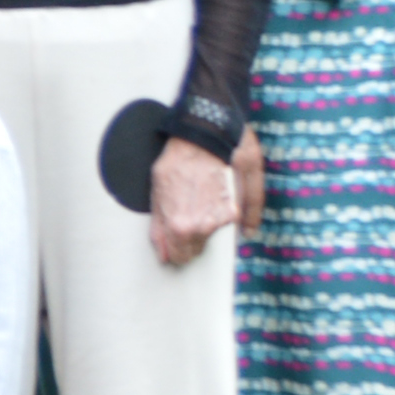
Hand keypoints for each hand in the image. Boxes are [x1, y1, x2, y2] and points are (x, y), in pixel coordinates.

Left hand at [150, 137, 237, 267]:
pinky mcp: (238, 208)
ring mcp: (223, 219)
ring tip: (201, 197)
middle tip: (187, 212)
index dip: (175, 250)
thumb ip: (160, 228)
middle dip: (191, 237)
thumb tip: (163, 252)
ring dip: (208, 222)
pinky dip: (226, 214)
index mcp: (180, 226)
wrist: (206, 138)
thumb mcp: (156, 193)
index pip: (179, 257)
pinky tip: (217, 196)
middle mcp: (203, 227)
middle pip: (197, 248)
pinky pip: (232, 223)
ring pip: (213, 234)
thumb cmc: (179, 160)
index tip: (175, 242)